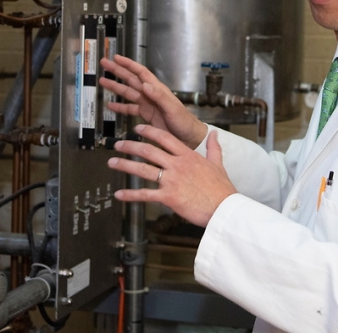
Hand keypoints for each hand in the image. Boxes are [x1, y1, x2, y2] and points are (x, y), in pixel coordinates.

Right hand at [100, 54, 207, 148]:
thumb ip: (159, 97)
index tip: (116, 58)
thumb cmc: (184, 122)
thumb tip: (145, 84)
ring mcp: (147, 104)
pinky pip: (130, 109)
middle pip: (131, 79)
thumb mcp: (173, 108)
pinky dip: (120, 107)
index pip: (140, 73)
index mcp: (157, 89)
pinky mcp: (146, 115)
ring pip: (128, 92)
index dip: (128, 64)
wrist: (189, 138)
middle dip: (117, 71)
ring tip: (102, 81)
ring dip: (115, 87)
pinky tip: (110, 106)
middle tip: (105, 63)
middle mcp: (150, 94)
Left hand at [108, 126, 234, 227]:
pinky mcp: (168, 197)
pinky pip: (145, 194)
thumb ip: (214, 148)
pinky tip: (119, 194)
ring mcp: (171, 180)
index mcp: (188, 156)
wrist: (225, 209)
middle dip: (130, 146)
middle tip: (118, 144)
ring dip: (125, 165)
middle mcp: (177, 165)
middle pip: (149, 150)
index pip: (164, 137)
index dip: (149, 131)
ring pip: (143, 169)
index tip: (137, 128)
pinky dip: (130, 195)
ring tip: (112, 162)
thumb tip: (214, 134)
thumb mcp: (219, 164)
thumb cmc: (222, 189)